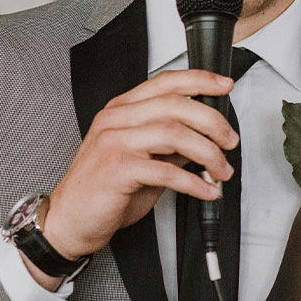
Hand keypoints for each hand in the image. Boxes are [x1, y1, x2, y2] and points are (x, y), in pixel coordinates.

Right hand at [26, 70, 238, 286]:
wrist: (70, 220)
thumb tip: (205, 138)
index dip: (199, 80)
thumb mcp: (141, 159)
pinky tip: (206, 190)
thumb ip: (169, 145)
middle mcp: (116, 120)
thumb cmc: (103, 190)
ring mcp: (114, 142)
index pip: (164, 83)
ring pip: (175, 133)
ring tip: (222, 170)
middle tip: (230, 140)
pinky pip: (166, 170)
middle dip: (212, 122)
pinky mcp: (117, 169)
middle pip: (176, 105)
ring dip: (208, 153)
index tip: (224, 85)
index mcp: (121, 110)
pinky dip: (194, 182)